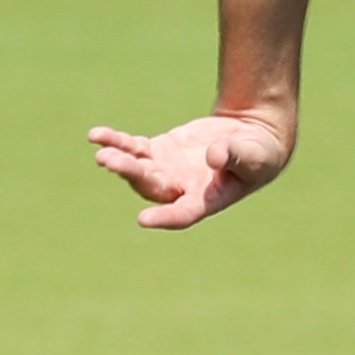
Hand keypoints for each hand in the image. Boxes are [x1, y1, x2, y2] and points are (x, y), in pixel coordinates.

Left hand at [87, 111, 290, 229]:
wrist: (250, 139)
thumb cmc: (259, 154)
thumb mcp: (255, 156)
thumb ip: (235, 156)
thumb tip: (213, 155)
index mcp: (206, 200)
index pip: (182, 214)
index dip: (165, 218)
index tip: (143, 220)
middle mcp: (181, 190)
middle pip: (151, 186)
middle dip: (130, 173)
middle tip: (109, 160)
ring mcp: (167, 171)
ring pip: (137, 169)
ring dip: (119, 160)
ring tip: (100, 149)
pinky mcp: (160, 152)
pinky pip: (133, 149)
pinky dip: (116, 142)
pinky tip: (96, 135)